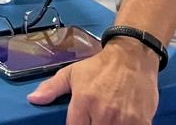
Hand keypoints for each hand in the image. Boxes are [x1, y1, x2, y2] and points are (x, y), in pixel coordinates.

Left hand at [26, 41, 159, 124]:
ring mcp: (124, 119)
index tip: (80, 123)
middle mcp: (103, 113)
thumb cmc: (100, 67)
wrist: (133, 57)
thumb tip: (33, 99)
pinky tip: (121, 121)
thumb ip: (52, 87)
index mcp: (83, 102)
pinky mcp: (142, 122)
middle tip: (93, 119)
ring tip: (106, 119)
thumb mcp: (72, 73)